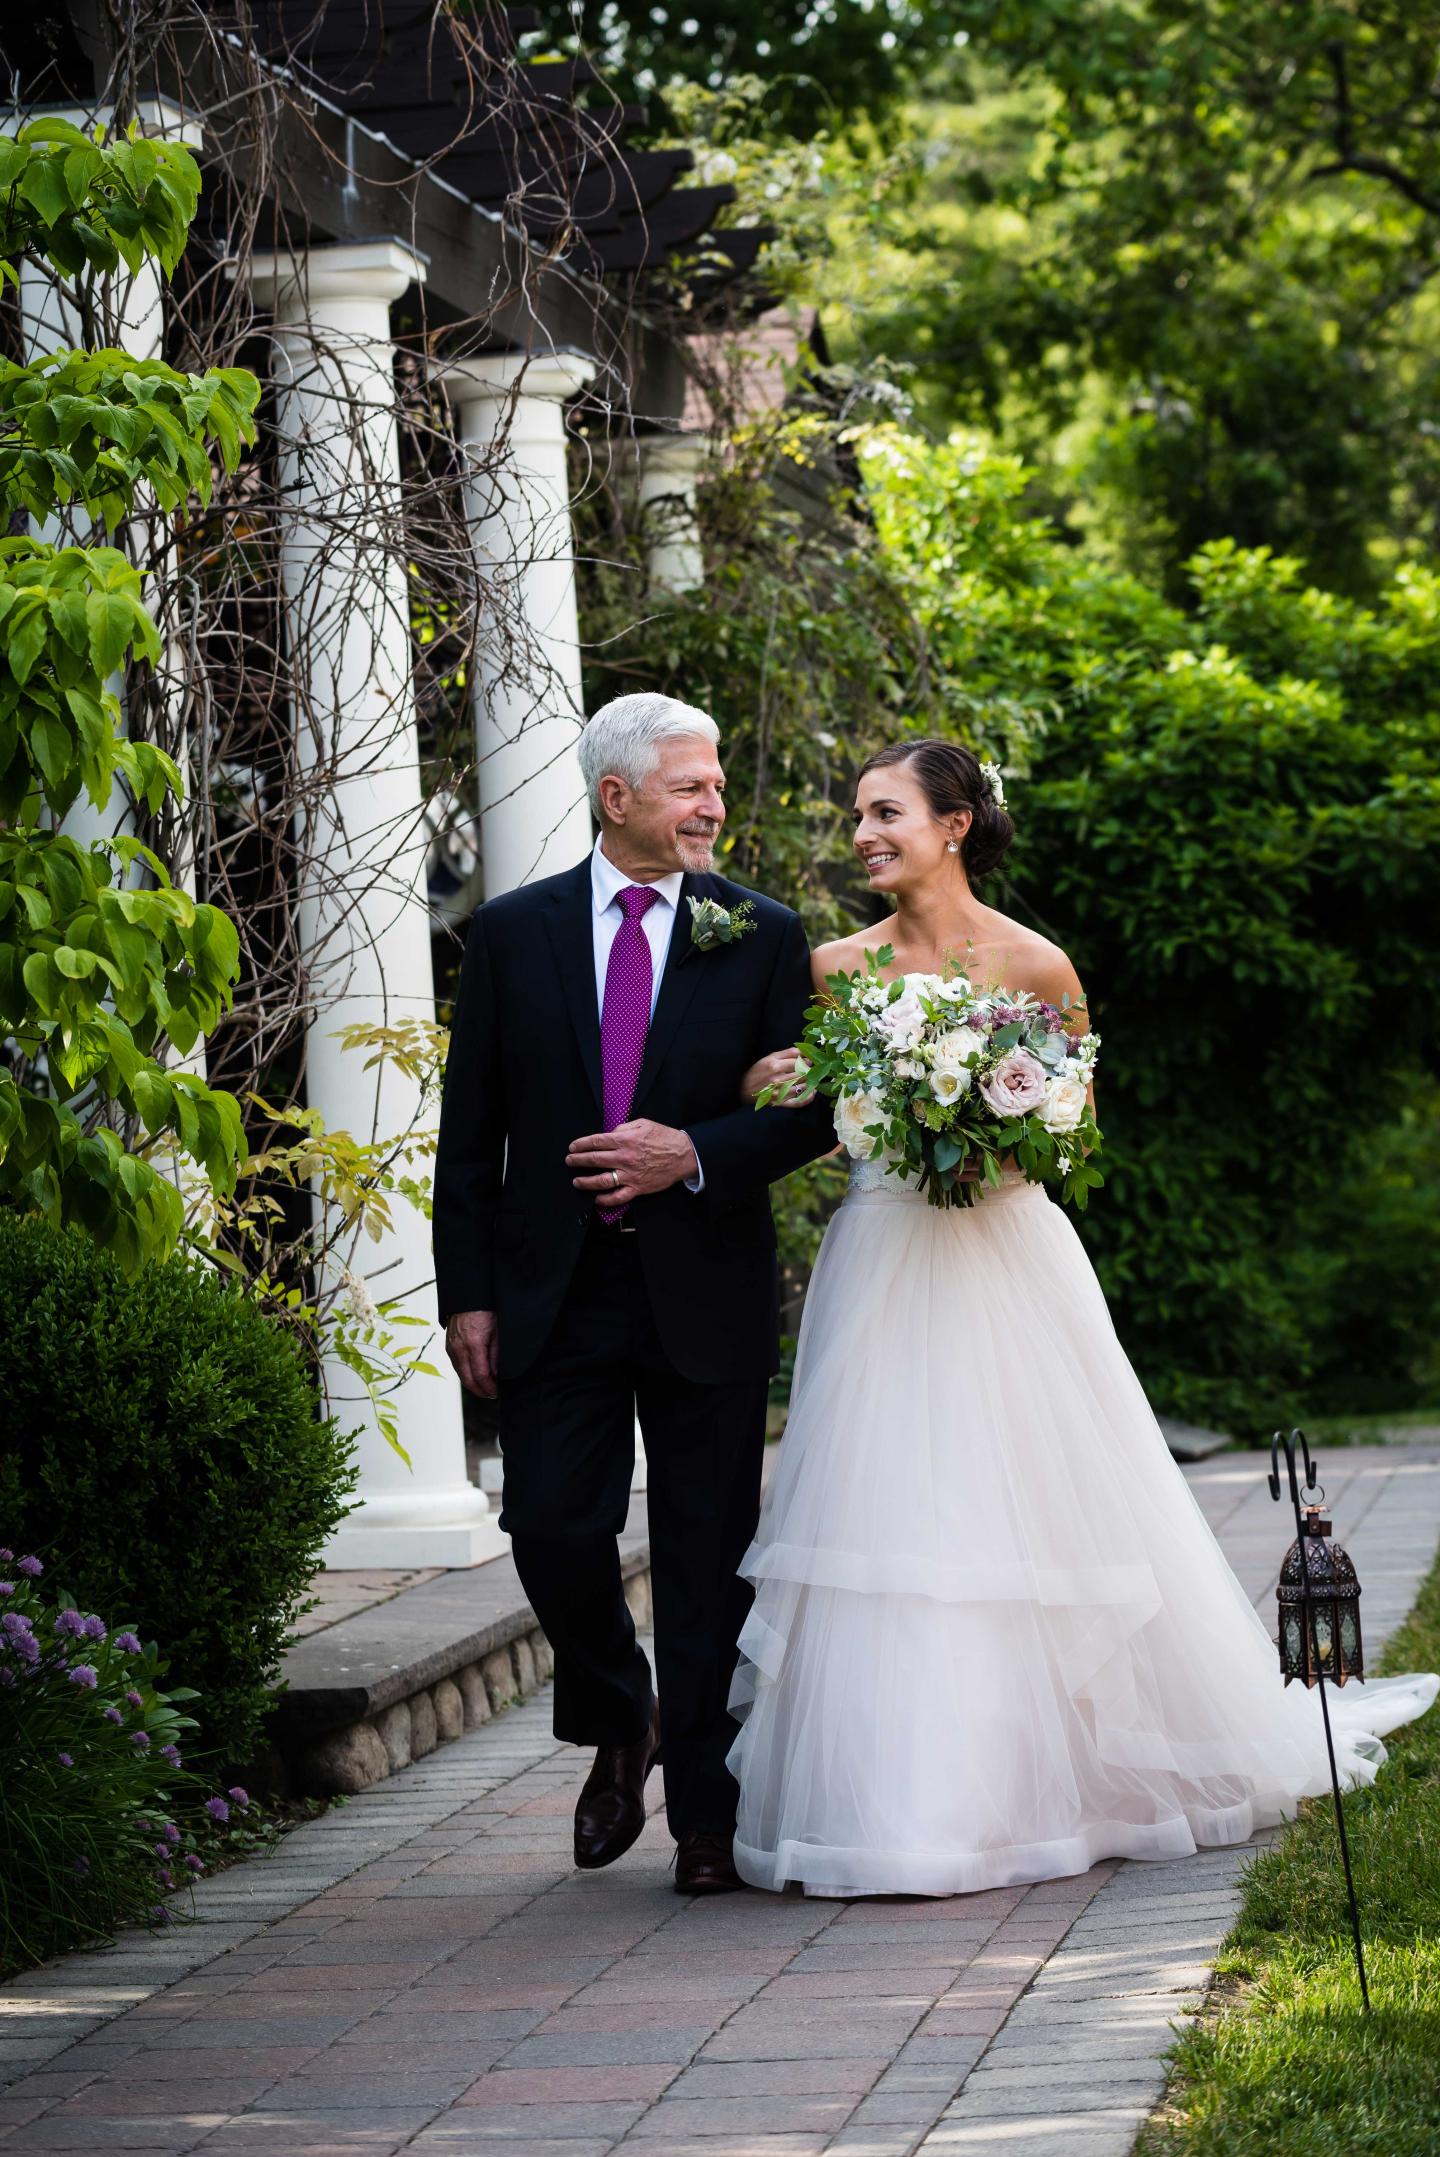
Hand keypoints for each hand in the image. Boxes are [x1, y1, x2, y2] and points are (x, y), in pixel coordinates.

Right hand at [447, 1309, 498, 1397]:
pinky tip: (474, 1375)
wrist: (469, 1296)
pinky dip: (465, 1373)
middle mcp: (459, 1348)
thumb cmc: (487, 1310)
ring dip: (472, 1384)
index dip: (489, 1387)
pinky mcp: (448, 1345)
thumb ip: (497, 1354)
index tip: (497, 1392)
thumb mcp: (498, 1331)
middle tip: (491, 1394)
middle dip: (480, 1390)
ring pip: (460, 1374)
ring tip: (484, 1388)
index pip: (481, 1375)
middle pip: (468, 1379)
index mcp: (473, 1344)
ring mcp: (451, 1346)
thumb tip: (497, 1374)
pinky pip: (456, 1365)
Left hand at [567, 1119, 698, 1208]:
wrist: (684, 1155)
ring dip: (585, 1182)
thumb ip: (624, 1127)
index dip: (581, 1144)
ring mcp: (630, 1175)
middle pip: (594, 1159)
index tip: (573, 1147)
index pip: (596, 1141)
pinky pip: (618, 1197)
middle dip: (577, 1160)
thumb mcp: (644, 1123)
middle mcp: (625, 1158)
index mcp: (626, 1140)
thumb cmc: (665, 1138)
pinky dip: (605, 1200)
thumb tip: (610, 1133)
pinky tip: (597, 1198)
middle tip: (570, 1161)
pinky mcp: (638, 1188)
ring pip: (601, 1180)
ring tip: (576, 1181)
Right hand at [741, 1047, 813, 1107]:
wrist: (743, 1089)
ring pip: (802, 1086)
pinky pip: (798, 1102)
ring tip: (811, 1079)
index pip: (798, 1061)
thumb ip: (787, 1053)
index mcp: (774, 1065)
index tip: (809, 1060)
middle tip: (811, 1069)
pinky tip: (813, 1092)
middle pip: (802, 1073)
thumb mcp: (769, 1058)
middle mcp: (777, 1079)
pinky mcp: (779, 1102)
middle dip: (809, 1070)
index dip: (807, 1060)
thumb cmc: (757, 1071)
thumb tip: (804, 1051)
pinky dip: (808, 1098)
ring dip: (810, 1082)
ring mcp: (778, 1092)